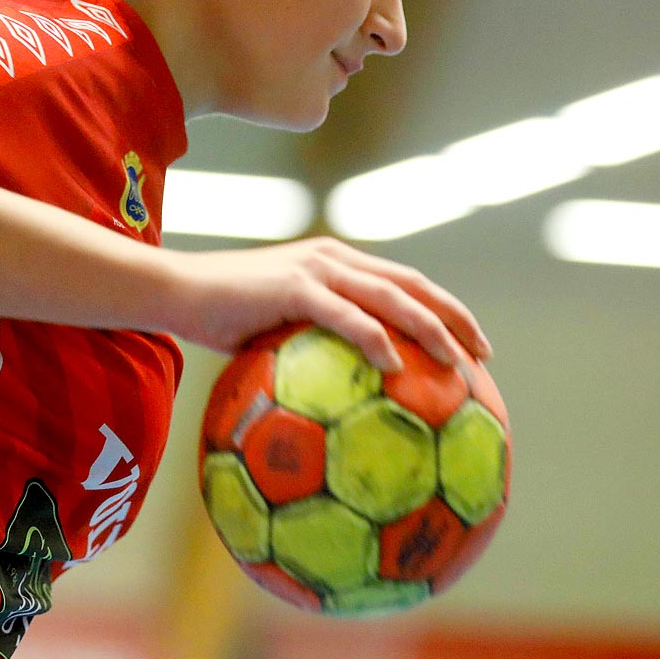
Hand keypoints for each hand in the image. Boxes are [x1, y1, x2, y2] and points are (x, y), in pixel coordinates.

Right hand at [156, 237, 491, 371]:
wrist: (175, 292)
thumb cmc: (219, 319)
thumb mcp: (274, 333)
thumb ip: (311, 348)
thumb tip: (341, 401)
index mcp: (336, 263)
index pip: (404, 281)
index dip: (445, 308)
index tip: (474, 343)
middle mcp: (334, 258)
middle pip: (412, 284)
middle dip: (454, 317)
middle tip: (484, 354)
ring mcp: (315, 268)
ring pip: (390, 296)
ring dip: (429, 329)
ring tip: (456, 363)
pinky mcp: (293, 287)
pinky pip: (346, 315)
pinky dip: (375, 338)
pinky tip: (396, 367)